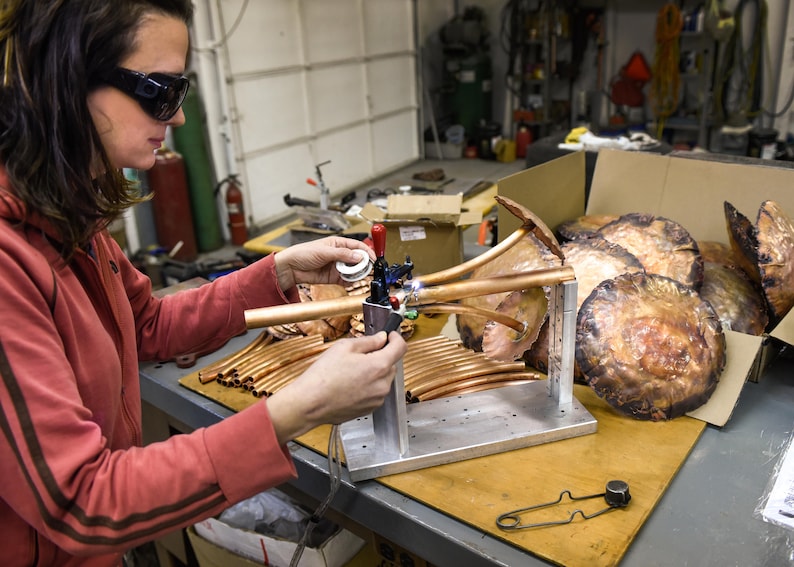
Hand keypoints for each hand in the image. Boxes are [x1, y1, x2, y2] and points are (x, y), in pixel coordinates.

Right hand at [266, 331, 407, 443]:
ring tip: (350, 372)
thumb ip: (369, 341)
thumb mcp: (345, 347)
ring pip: (383, 379)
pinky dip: (367, 386)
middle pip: (391, 364)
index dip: (396, 338)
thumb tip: (381, 338)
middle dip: (380, 357)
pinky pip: (375, 392)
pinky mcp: (370, 409)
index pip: (401, 347)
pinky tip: (349, 384)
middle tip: (359, 355)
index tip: (390, 335)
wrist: (310, 403)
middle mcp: (383, 384)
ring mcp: (377, 399)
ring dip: (373, 373)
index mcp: (379, 366)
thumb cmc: (323, 376)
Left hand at [274, 236, 373, 289]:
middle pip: (357, 260)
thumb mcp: (324, 251)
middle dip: (363, 265)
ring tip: (356, 277)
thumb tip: (359, 257)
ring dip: (356, 274)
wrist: (290, 268)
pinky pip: (345, 280)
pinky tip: (349, 282)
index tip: (373, 259)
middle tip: (366, 270)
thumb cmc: (303, 253)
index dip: (367, 252)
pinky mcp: (333, 277)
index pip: (357, 246)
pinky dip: (349, 282)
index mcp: (338, 244)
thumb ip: (342, 255)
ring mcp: (337, 266)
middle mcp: (339, 255)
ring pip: (352, 271)